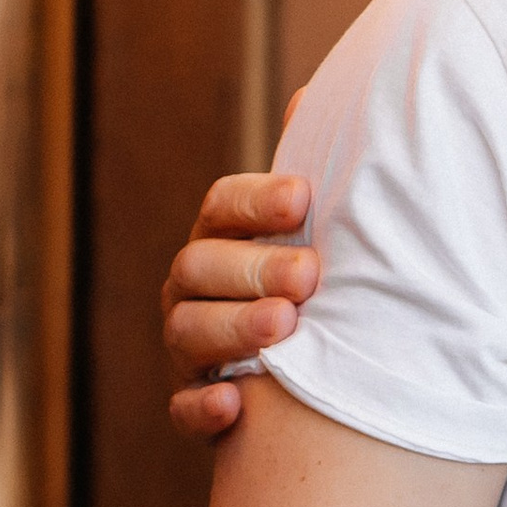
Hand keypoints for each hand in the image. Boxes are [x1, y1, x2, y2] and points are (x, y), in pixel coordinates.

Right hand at [164, 164, 319, 437]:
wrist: (323, 373)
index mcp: (227, 237)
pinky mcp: (195, 406)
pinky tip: (236, 405)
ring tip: (286, 329)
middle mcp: (195, 288)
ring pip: (186, 332)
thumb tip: (315, 96)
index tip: (303, 198)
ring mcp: (190, 348)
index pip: (222, 206)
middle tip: (310, 275)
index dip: (256, 200)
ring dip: (234, 329)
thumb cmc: (323, 284)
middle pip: (199, 267)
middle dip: (253, 268)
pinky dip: (202, 409)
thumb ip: (319, 174)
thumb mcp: (324, 232)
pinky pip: (181, 410)